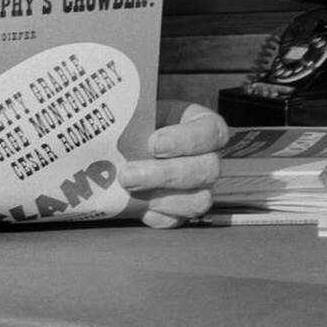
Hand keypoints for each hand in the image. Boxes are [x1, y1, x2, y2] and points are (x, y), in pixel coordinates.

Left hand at [118, 100, 227, 227]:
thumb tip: (114, 111)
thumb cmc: (134, 119)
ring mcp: (198, 187)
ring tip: (127, 189)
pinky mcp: (180, 209)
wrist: (121, 141)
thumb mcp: (138, 106)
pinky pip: (176, 220)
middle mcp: (207, 157)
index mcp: (202, 125)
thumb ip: (135, 112)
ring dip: (161, 199)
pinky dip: (154, 215)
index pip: (212, 132)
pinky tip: (134, 204)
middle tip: (128, 174)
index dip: (186, 140)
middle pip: (207, 171)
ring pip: (198, 201)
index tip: (154, 143)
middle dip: (165, 174)